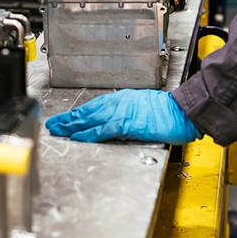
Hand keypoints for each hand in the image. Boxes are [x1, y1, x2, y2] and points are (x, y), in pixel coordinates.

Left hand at [46, 89, 200, 143]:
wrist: (183, 109)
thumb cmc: (169, 110)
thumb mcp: (143, 107)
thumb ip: (127, 113)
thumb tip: (115, 123)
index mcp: (122, 99)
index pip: (93, 106)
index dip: (77, 113)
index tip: (64, 118)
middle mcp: (119, 103)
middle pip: (87, 111)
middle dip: (68, 119)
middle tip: (53, 124)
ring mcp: (122, 112)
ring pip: (91, 119)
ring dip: (73, 126)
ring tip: (59, 131)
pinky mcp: (128, 123)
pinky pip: (104, 130)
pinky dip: (90, 134)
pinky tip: (79, 138)